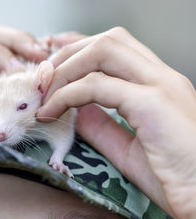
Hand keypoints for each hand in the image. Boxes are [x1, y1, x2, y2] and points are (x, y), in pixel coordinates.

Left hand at [37, 27, 195, 218]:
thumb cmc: (175, 178)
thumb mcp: (129, 148)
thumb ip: (102, 126)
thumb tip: (73, 108)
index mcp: (159, 85)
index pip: (115, 47)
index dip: (78, 47)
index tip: (51, 59)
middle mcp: (162, 77)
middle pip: (108, 40)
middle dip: (68, 54)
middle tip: (42, 78)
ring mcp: (161, 86)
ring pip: (103, 50)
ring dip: (65, 69)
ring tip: (44, 94)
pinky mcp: (154, 103)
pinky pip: (99, 85)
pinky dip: (68, 94)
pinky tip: (53, 110)